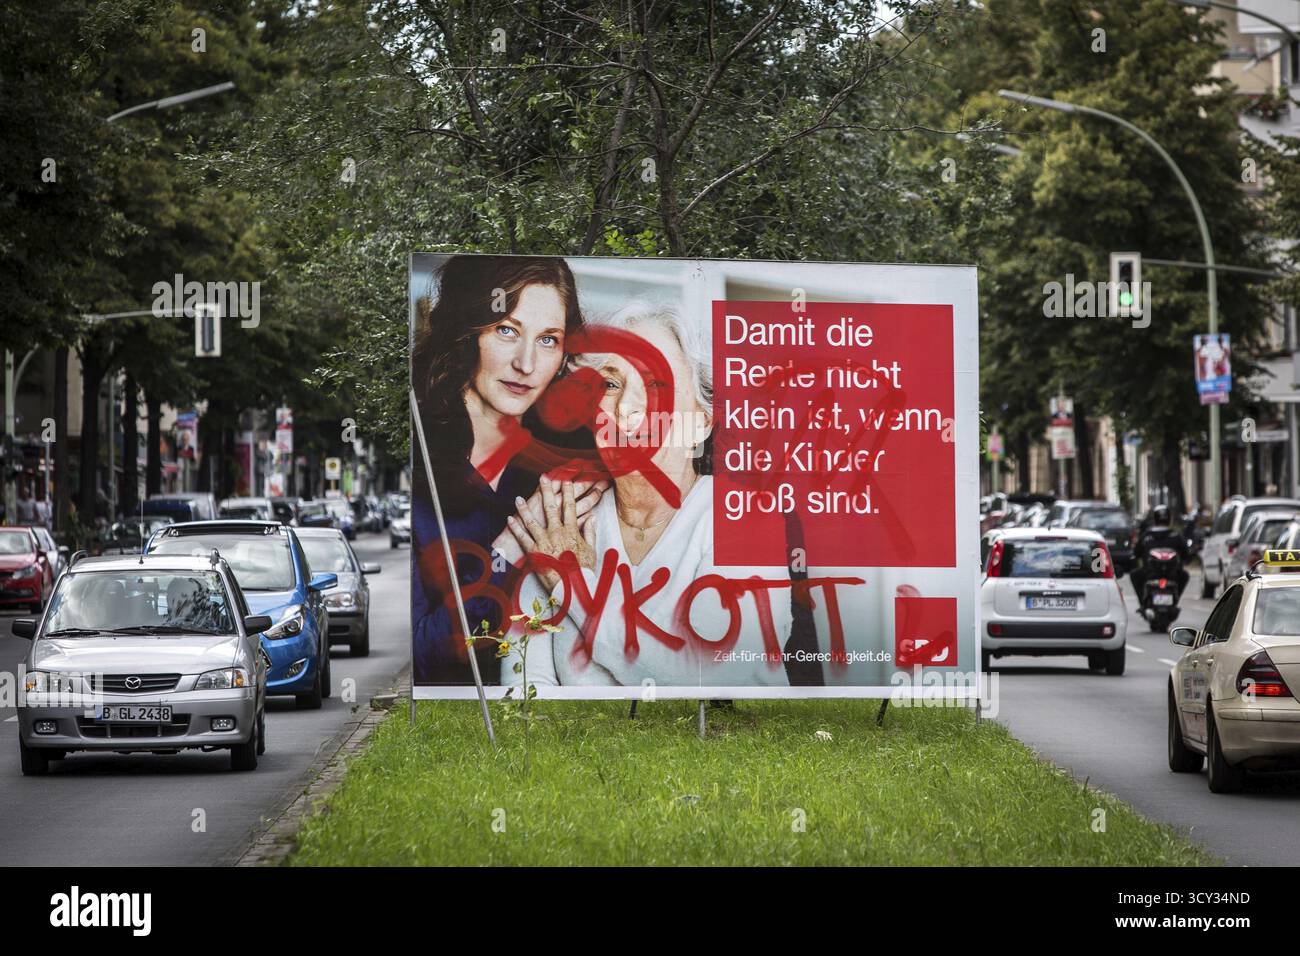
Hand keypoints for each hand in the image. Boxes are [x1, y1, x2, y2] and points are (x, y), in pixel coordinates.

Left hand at [491, 474, 607, 565]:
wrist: (574, 588)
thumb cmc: (584, 571)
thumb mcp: (591, 550)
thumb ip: (590, 532)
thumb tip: (591, 517)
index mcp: (572, 531)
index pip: (570, 507)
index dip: (567, 492)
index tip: (564, 481)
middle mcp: (557, 533)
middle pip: (551, 508)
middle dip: (546, 491)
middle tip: (543, 478)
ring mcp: (545, 542)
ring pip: (532, 520)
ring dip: (524, 508)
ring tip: (519, 498)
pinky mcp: (534, 552)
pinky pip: (522, 537)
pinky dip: (515, 527)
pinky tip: (510, 518)